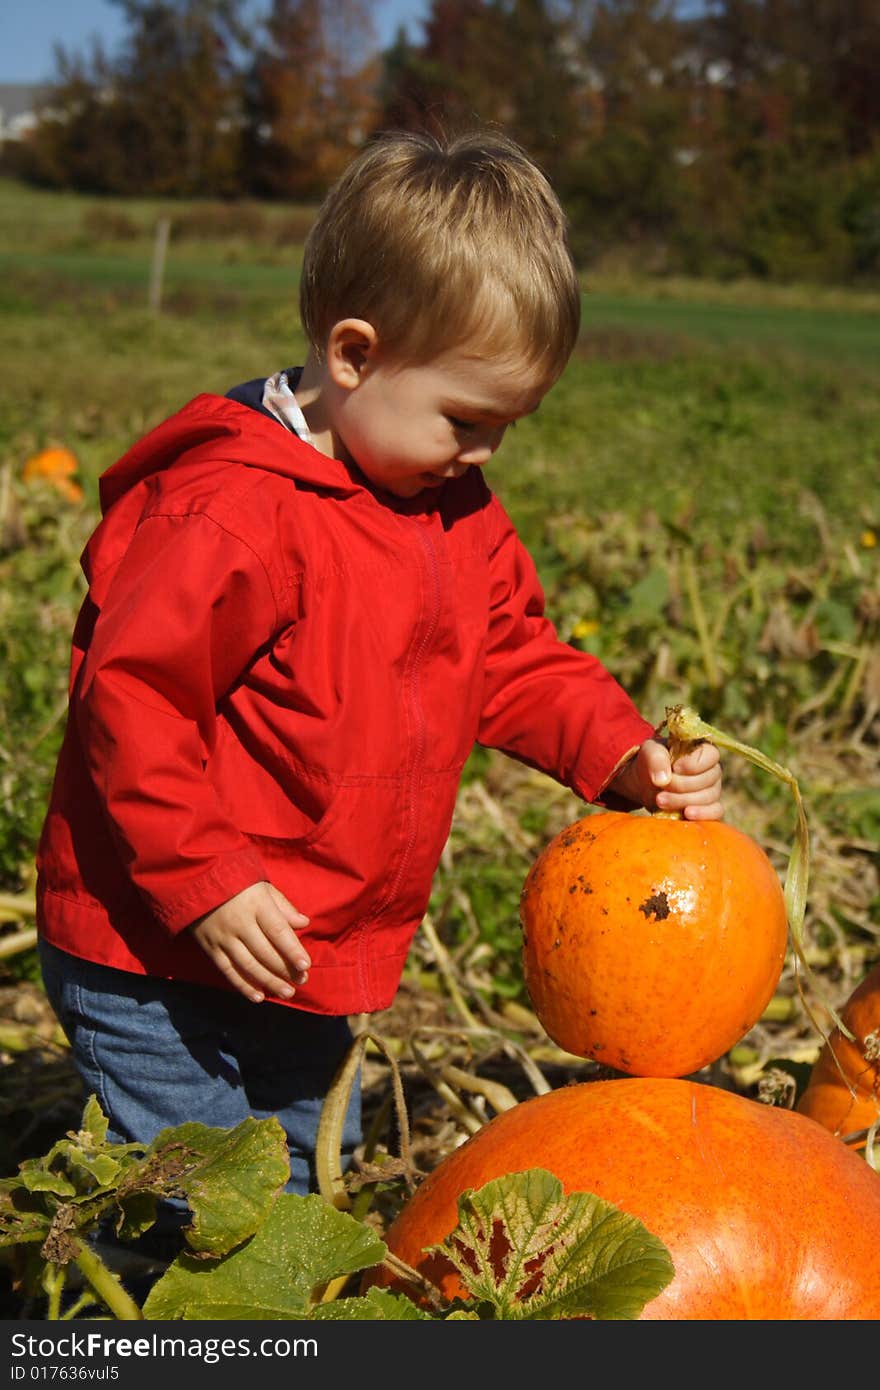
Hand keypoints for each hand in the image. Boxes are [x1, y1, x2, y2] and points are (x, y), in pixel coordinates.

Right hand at [189, 881, 310, 1002]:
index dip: (292, 950)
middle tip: (302, 981)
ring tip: (287, 992)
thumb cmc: (235, 880)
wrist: (194, 879)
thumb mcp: (261, 885)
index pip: (277, 931)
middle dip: (285, 969)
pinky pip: (227, 970)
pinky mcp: (210, 948)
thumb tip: (303, 923)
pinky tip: (258, 996)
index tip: (306, 965)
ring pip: (248, 965)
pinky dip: (243, 985)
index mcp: (256, 903)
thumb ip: (283, 906)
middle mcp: (239, 922)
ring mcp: (223, 937)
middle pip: (265, 952)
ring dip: (269, 982)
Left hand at [609, 738, 722, 820]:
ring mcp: (712, 790)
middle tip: (661, 786)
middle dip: (682, 785)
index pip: (711, 755)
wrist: (645, 782)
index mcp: (702, 751)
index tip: (674, 768)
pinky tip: (686, 814)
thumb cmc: (652, 762)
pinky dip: (702, 814)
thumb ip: (655, 758)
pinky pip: (715, 812)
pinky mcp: (708, 808)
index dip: (693, 764)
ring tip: (660, 800)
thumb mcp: (649, 752)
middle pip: (709, 779)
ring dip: (683, 800)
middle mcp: (712, 770)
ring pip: (709, 797)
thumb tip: (663, 779)